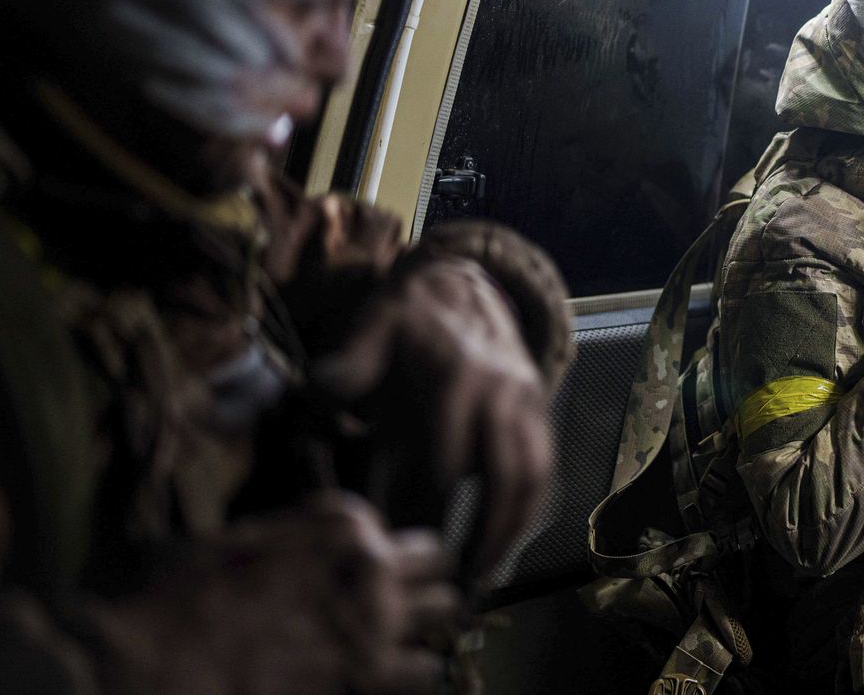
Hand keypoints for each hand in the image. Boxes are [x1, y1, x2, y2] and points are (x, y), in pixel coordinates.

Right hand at [90, 494, 459, 694]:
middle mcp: (369, 570)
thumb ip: (298, 534)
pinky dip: (412, 672)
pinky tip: (385, 675)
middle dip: (422, 582)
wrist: (144, 666)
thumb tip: (318, 541)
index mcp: (340, 528)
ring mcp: (373, 627)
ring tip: (403, 638)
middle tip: (400, 601)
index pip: (404, 532)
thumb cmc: (173, 596)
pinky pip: (423, 671)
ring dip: (427, 623)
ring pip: (446, 615)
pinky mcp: (364, 679)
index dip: (389, 554)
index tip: (376, 570)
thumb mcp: (237, 540)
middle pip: (437, 567)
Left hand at [312, 257, 551, 580]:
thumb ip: (348, 363)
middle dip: (474, 535)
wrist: (464, 280)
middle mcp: (497, 392)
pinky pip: (544, 467)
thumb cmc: (407, 314)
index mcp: (453, 376)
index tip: (397, 548)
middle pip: (494, 478)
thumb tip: (319, 394)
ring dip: (510, 532)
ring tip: (482, 577)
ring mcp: (525, 402)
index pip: (441, 460)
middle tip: (447, 582)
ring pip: (529, 477)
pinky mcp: (540, 410)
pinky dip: (529, 510)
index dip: (420, 510)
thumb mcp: (372, 325)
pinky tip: (506, 544)